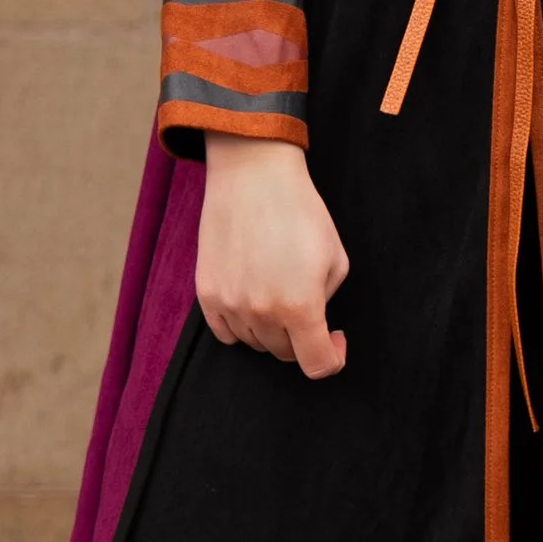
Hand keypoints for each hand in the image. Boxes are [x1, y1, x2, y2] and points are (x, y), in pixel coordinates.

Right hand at [196, 136, 348, 376]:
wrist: (252, 176)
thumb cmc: (300, 211)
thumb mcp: (335, 256)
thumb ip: (327, 301)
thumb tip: (315, 323)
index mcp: (301, 307)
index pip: (318, 365)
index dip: (333, 358)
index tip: (334, 339)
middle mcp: (263, 313)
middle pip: (284, 353)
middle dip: (300, 337)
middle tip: (305, 304)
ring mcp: (230, 305)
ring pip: (255, 343)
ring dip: (270, 329)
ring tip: (276, 289)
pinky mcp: (206, 294)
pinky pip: (226, 332)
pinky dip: (241, 325)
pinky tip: (251, 298)